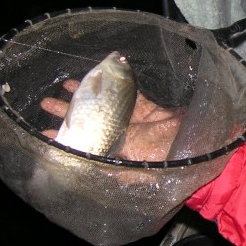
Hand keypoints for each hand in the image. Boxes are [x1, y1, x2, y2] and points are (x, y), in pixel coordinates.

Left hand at [40, 80, 183, 160]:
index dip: (63, 139)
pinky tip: (101, 74)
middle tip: (46, 103)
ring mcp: (135, 121)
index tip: (42, 133)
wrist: (203, 148)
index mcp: (117, 154)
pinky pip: (129, 93)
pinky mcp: (149, 108)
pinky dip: (117, 83)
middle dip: (68, 113)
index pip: (83, 145)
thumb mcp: (140, 171)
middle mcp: (122, 137)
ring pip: (105, 105)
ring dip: (87, 95)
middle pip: (90, 122)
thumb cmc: (173, 163)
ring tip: (66, 85)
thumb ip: (115, 168)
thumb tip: (83, 164)